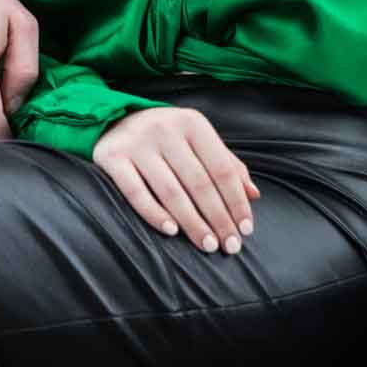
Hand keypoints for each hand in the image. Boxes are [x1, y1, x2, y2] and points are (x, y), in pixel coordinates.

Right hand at [93, 107, 262, 254]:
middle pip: (199, 183)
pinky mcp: (112, 158)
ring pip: (171, 192)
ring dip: (193, 223)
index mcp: (192, 123)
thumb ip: (226, 164)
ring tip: (207, 245)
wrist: (114, 120)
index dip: (236, 201)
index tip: (245, 229)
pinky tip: (171, 232)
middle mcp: (166, 129)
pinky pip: (136, 193)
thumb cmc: (167, 137)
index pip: (222, 168)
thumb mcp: (197, 141)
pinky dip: (155, 215)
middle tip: (229, 246)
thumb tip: (254, 195)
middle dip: (218, 218)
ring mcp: (137, 143)